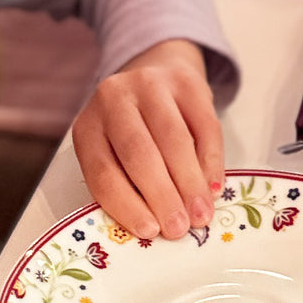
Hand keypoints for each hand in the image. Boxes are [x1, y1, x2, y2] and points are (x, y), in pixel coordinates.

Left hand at [72, 39, 221, 240]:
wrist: (158, 71)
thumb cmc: (133, 128)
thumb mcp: (113, 149)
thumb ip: (125, 180)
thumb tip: (154, 224)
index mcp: (88, 125)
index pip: (103, 172)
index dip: (126, 204)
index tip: (149, 231)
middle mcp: (115, 98)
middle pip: (139, 153)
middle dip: (162, 195)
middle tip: (180, 228)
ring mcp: (153, 83)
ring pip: (174, 138)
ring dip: (190, 182)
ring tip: (201, 214)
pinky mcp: (187, 80)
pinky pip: (204, 124)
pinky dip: (212, 159)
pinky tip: (215, 185)